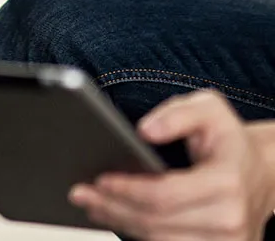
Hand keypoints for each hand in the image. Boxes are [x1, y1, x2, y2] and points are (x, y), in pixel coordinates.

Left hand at [69, 90, 274, 239]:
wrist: (262, 171)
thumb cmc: (228, 139)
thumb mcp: (209, 108)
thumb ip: (177, 113)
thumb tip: (144, 131)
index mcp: (227, 183)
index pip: (165, 195)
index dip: (127, 189)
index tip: (99, 179)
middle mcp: (230, 220)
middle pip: (155, 222)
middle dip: (112, 206)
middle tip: (80, 192)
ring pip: (159, 240)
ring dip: (119, 223)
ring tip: (92, 204)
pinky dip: (138, 233)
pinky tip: (116, 216)